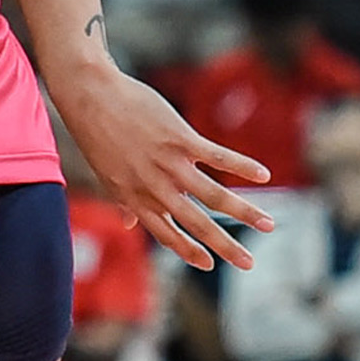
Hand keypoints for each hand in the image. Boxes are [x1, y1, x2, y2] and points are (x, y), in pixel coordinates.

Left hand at [53, 64, 273, 270]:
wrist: (89, 95)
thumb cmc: (97, 133)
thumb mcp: (105, 174)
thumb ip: (123, 201)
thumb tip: (129, 224)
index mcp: (135, 197)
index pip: (165, 233)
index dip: (187, 251)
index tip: (209, 265)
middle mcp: (154, 186)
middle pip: (196, 222)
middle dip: (225, 246)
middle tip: (250, 264)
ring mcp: (168, 162)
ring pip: (214, 195)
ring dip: (245, 212)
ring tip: (270, 224)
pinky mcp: (180, 138)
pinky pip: (218, 156)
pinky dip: (243, 166)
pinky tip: (264, 175)